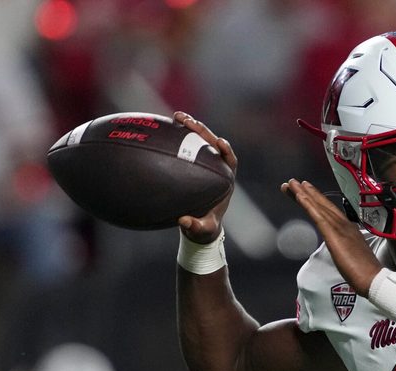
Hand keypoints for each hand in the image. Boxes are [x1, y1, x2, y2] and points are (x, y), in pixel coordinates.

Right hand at [174, 111, 237, 244]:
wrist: (200, 223)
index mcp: (226, 179)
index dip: (226, 151)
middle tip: (189, 122)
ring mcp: (205, 161)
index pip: (230, 161)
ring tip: (177, 116)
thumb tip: (183, 221)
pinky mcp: (193, 160)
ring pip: (200, 140)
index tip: (220, 143)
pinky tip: (165, 125)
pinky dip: (178, 135)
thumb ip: (195, 226)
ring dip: (190, 127)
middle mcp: (218, 167)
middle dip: (203, 131)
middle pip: (213, 144)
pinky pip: (186, 144)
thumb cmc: (205, 226)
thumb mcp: (202, 229)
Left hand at [281, 179, 381, 295]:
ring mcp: (339, 227)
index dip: (316, 201)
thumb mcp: (354, 257)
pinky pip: (317, 215)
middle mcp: (344, 224)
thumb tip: (343, 252)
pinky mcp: (333, 234)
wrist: (373, 278)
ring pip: (318, 206)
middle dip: (306, 192)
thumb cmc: (365, 273)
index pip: (329, 212)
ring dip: (303, 193)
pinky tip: (298, 196)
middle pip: (322, 204)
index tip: (304, 192)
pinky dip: (308, 204)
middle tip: (291, 182)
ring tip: (290, 183)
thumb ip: (347, 250)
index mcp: (349, 229)